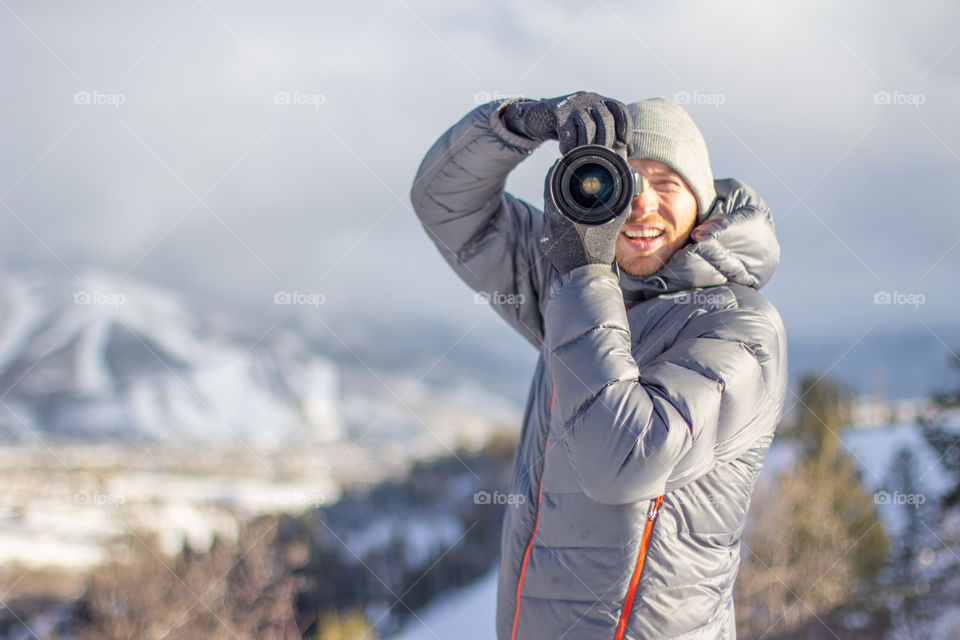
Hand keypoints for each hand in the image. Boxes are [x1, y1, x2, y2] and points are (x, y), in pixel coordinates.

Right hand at [501, 92, 631, 153]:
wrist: (538, 116)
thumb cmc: (567, 125)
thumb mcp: (586, 124)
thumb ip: (602, 132)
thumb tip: (625, 152)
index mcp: (600, 100)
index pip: (619, 108)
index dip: (625, 126)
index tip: (624, 142)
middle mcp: (589, 98)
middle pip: (605, 119)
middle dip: (606, 140)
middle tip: (600, 153)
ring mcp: (573, 104)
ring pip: (588, 126)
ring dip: (586, 144)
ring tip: (581, 153)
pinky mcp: (558, 112)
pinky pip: (568, 132)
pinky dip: (569, 146)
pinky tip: (566, 151)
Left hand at [539, 160, 631, 274]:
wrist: (586, 278)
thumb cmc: (599, 251)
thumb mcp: (612, 222)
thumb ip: (620, 201)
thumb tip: (631, 183)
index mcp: (560, 213)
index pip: (552, 182)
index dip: (557, 170)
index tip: (561, 162)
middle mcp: (550, 223)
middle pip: (549, 196)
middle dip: (557, 186)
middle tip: (565, 177)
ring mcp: (547, 236)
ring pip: (549, 212)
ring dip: (558, 204)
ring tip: (570, 199)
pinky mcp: (548, 246)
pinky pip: (552, 226)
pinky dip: (559, 220)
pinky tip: (569, 221)